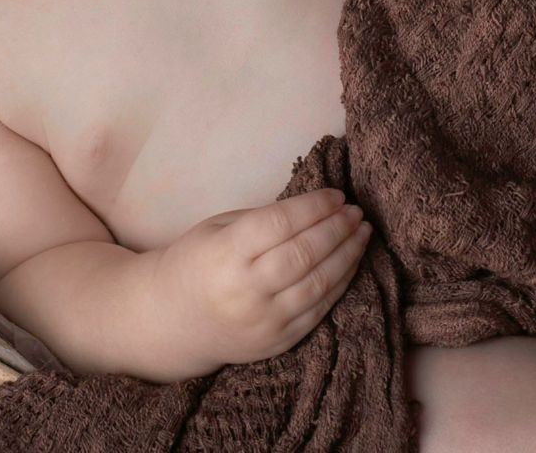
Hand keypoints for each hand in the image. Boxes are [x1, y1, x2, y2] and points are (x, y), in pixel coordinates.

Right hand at [159, 188, 372, 367]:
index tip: (336, 194)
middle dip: (337, 228)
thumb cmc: (197, 262)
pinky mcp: (278, 341)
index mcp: (225, 254)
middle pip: (305, 253)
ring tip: (362, 232)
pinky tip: (351, 261)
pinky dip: (341, 282)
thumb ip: (262, 219)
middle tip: (355, 211)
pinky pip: (319, 309)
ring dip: (347, 254)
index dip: (314, 206)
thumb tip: (316, 206)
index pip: (280, 224)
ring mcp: (264, 320)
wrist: (173, 322)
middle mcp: (245, 290)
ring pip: (319, 283)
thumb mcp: (217, 229)